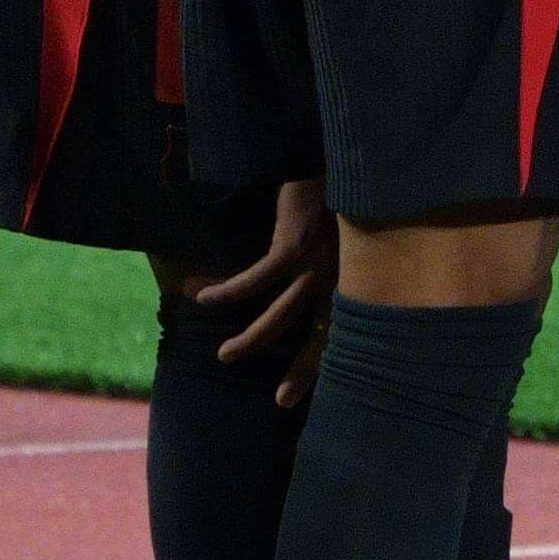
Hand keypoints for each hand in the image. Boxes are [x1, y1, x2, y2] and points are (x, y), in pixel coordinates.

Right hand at [192, 181, 341, 405]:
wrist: (335, 158)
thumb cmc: (333, 200)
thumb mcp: (339, 243)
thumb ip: (329, 274)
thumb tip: (305, 304)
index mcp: (352, 282)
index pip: (342, 335)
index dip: (322, 366)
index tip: (300, 394)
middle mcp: (343, 276)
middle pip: (324, 335)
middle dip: (302, 369)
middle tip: (281, 401)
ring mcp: (321, 260)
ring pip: (285, 313)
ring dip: (254, 337)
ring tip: (225, 355)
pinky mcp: (297, 241)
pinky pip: (260, 277)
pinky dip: (232, 291)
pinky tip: (206, 299)